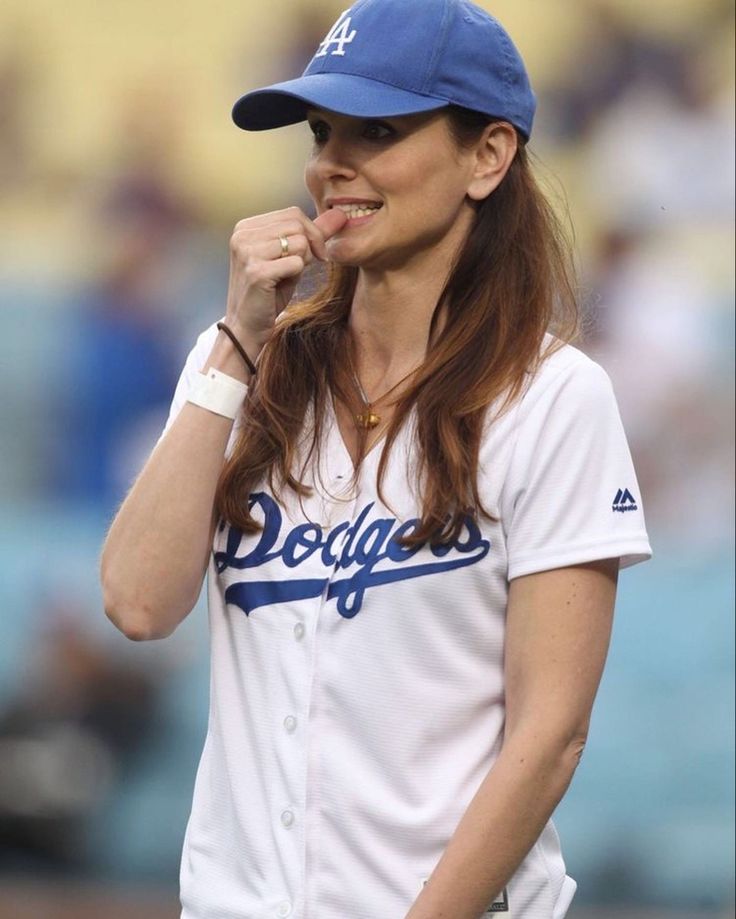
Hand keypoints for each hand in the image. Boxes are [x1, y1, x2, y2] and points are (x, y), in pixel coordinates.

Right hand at [225, 206, 346, 350]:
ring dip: (302, 262)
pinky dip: (296, 275)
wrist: (246, 327)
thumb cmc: (269, 293)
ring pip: (299, 242)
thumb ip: (311, 235)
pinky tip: (280, 286)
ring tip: (286, 277)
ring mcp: (247, 252)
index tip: (317, 254)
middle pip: (297, 224)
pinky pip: (295, 263)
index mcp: (246, 227)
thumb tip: (340, 214)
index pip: (293, 213)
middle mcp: (243, 235)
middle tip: (302, 268)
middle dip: (310, 247)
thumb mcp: (290, 258)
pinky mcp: (256, 272)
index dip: (313, 233)